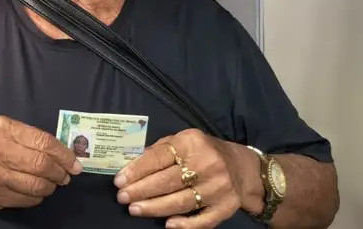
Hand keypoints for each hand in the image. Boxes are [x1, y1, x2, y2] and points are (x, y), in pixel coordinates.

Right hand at [0, 115, 82, 210]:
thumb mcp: (1, 132)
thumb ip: (29, 137)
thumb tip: (64, 152)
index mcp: (2, 128)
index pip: (43, 142)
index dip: (64, 154)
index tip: (75, 162)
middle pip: (42, 164)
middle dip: (60, 172)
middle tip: (66, 175)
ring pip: (37, 185)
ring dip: (51, 186)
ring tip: (52, 183)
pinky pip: (28, 199)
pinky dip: (38, 197)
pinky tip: (36, 191)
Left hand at [114, 128, 258, 228]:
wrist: (243, 168)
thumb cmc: (203, 152)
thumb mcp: (182, 141)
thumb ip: (159, 150)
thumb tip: (131, 165)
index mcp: (191, 143)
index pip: (158, 157)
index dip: (137, 170)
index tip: (119, 180)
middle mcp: (207, 164)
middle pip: (167, 181)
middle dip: (140, 190)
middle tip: (122, 197)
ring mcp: (218, 187)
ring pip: (181, 201)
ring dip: (154, 207)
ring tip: (134, 209)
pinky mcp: (226, 207)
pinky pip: (203, 220)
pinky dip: (185, 224)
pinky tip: (167, 225)